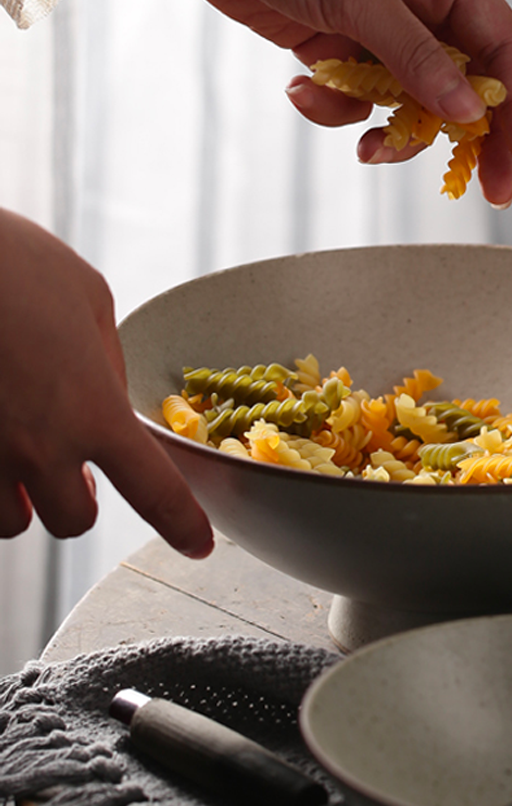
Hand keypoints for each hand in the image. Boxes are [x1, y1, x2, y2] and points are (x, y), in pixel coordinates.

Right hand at [0, 210, 213, 557]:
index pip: (154, 492)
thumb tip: (107, 393)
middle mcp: (39, 447)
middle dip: (74, 499)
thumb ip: (106, 361)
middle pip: (72, 521)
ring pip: (8, 522)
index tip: (198, 546)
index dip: (181, 525)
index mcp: (94, 412)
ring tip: (16, 451)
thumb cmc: (10, 259)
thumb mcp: (88, 298)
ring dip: (19, 499)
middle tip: (69, 465)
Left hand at [98, 0, 511, 206]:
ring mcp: (384, 35)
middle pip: (470, 88)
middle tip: (487, 192)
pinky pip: (363, 105)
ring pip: (414, 108)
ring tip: (363, 147)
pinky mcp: (346, 56)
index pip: (502, 51)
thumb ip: (414, 56)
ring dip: (391, 133)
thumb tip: (467, 113)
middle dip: (473, 141)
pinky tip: (302, 90)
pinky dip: (338, 111)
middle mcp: (422, 8)